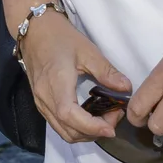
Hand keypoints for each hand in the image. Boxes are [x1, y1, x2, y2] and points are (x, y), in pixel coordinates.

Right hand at [16, 12, 130, 143]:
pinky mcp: (40, 103)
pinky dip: (76, 128)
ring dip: (85, 133)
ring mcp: (40, 103)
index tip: (111, 128)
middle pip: (68, 130)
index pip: (70, 115)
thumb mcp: (87, 50)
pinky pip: (58, 125)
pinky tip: (89, 116)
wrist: (35, 30)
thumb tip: (126, 88)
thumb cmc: (61, 37)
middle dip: (94, 132)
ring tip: (104, 118)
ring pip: (63, 131)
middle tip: (114, 117)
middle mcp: (45, 98)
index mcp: (56, 84)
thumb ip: (106, 71)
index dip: (91, 127)